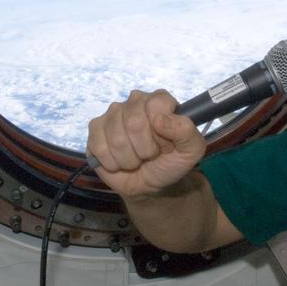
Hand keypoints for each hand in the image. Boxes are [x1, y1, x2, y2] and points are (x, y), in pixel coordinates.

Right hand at [86, 90, 206, 198]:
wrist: (149, 184)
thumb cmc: (170, 162)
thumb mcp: (191, 150)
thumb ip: (186, 130)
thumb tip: (160, 119)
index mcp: (158, 100)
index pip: (156, 106)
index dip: (161, 133)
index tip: (166, 145)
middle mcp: (134, 101)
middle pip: (134, 123)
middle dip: (145, 149)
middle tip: (150, 154)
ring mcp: (112, 114)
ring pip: (116, 139)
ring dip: (129, 159)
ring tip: (136, 159)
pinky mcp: (95, 129)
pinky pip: (99, 147)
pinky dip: (113, 163)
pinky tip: (119, 161)